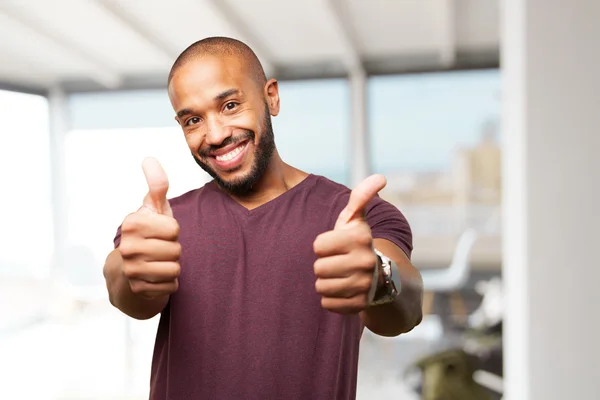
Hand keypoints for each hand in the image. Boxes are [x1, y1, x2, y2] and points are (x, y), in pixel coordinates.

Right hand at [118, 157, 180, 298]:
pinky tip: (156, 277)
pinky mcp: (137, 289)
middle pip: (176, 250)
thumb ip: (157, 185)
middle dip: (173, 250)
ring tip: (158, 262)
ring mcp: (130, 269)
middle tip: (159, 249)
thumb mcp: (153, 208)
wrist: (128, 269)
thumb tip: (149, 158)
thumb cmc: (148, 233)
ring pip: (175, 269)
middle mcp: (127, 246)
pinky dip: (169, 283)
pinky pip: (171, 286)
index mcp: (132, 223)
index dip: (172, 231)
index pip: (174, 229)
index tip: (159, 232)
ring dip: (172, 267)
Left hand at [313, 174, 386, 313]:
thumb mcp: (357, 220)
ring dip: (326, 282)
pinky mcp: (360, 306)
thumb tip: (381, 177)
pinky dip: (331, 299)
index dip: (323, 245)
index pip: (317, 246)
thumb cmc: (357, 243)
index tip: (337, 245)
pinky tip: (344, 290)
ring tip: (341, 276)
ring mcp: (364, 286)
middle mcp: (365, 262)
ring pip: (321, 287)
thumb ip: (361, 197)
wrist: (380, 277)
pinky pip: (327, 304)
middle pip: (318, 268)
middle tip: (338, 262)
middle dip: (324, 265)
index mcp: (361, 238)